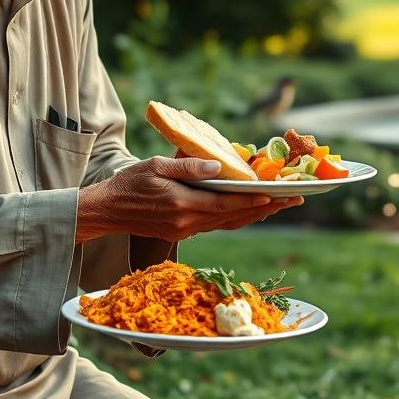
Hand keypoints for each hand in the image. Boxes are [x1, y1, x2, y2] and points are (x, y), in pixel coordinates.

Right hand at [75, 156, 302, 243]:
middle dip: (265, 208)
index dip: (253, 201)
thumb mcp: (155, 166)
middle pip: (234, 217)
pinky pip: (215, 225)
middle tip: (293, 201)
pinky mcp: (181, 232)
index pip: (226, 204)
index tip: (278, 196)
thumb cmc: (128, 183)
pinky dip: (235, 217)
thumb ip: (187, 167)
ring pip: (227, 223)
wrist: (105, 211)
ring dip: (254, 214)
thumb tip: (218, 167)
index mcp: (181, 205)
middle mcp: (187, 223)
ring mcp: (184, 231)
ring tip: (279, 205)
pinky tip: (249, 210)